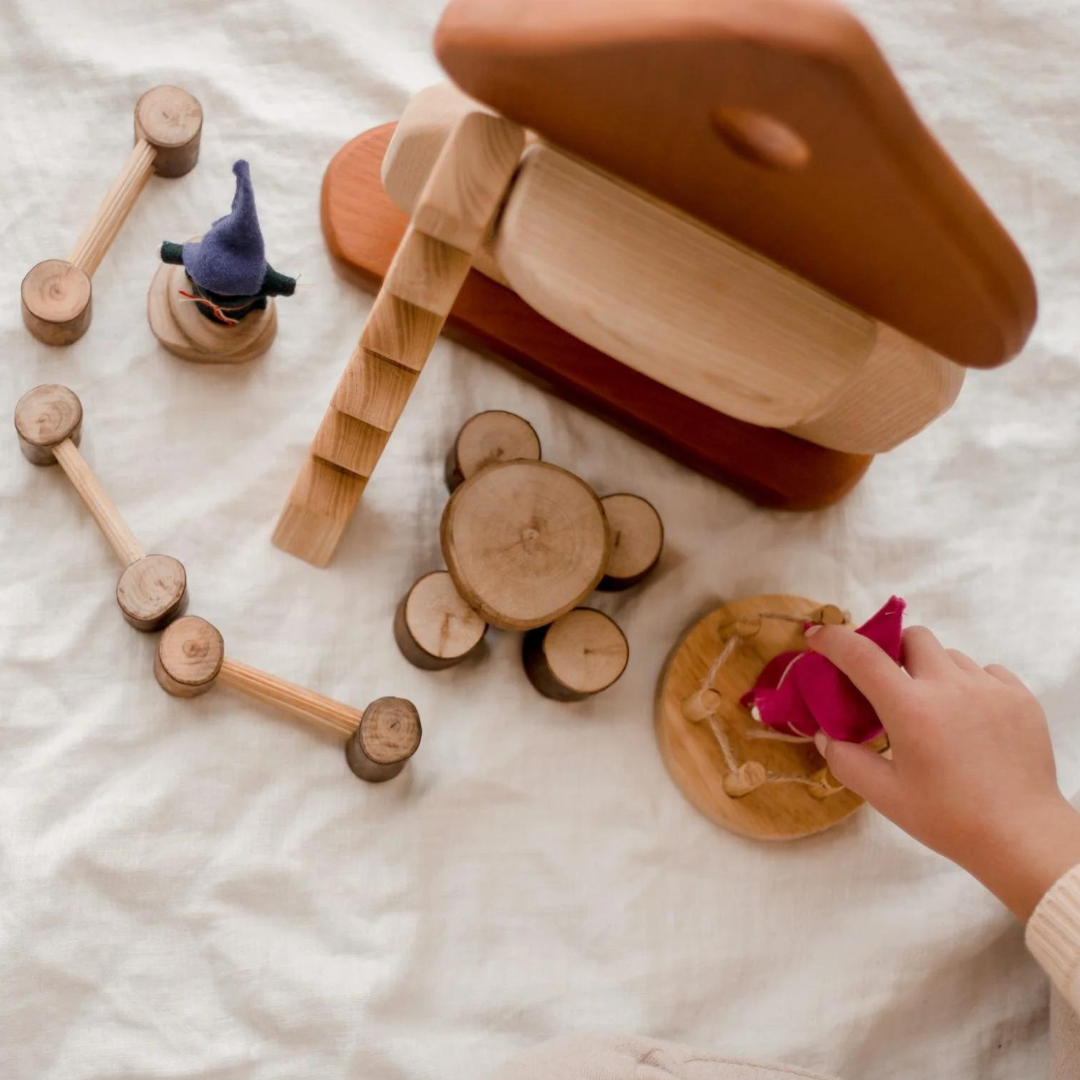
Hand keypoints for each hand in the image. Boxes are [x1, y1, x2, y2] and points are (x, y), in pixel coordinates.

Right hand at [805, 622, 1079, 919]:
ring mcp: (990, 688)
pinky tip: (970, 720)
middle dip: (894, 652)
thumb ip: (846, 760)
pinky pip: (986, 672)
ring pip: (950, 656)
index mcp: (910, 709)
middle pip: (912, 638)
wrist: (1022, 836)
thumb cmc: (949, 819)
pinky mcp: (1020, 697)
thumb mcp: (885, 796)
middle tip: (891, 686)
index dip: (833, 639)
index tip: (817, 637)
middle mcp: (949, 687)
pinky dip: (969, 686)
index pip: (861, 655)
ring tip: (936, 711)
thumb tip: (825, 734)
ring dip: (932, 672)